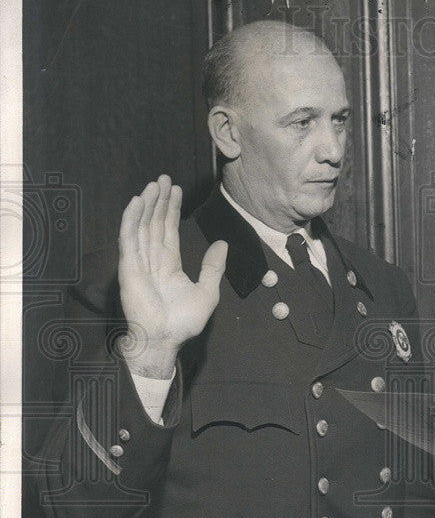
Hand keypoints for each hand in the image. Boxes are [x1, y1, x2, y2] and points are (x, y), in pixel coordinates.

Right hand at [117, 176, 227, 378]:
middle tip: (164, 178)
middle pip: (154, 224)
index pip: (168, 231)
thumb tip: (222, 243)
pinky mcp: (129, 267)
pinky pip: (129, 239)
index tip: (175, 190)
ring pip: (142, 227)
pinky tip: (137, 202)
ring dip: (147, 204)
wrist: (165, 339)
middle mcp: (152, 260)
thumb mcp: (208, 291)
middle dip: (159, 201)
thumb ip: (214, 267)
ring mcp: (139, 262)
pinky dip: (131, 220)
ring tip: (153, 184)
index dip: (171, 210)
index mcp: (169, 265)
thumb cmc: (184, 322)